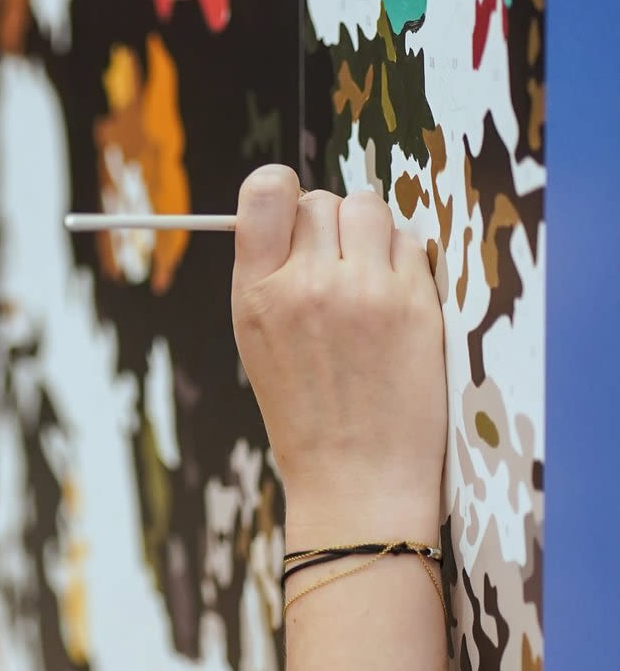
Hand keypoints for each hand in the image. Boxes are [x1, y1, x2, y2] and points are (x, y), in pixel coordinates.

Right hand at [230, 165, 446, 544]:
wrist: (356, 480)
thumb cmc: (306, 414)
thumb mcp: (256, 342)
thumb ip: (266, 275)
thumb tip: (291, 210)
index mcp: (256, 294)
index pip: (265, 190)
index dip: (282, 191)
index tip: (293, 212)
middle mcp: (307, 285)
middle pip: (321, 200)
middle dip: (329, 225)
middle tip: (335, 267)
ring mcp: (364, 292)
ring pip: (369, 207)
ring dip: (369, 231)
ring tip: (367, 275)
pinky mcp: (415, 304)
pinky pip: (410, 242)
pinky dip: (402, 260)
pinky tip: (394, 299)